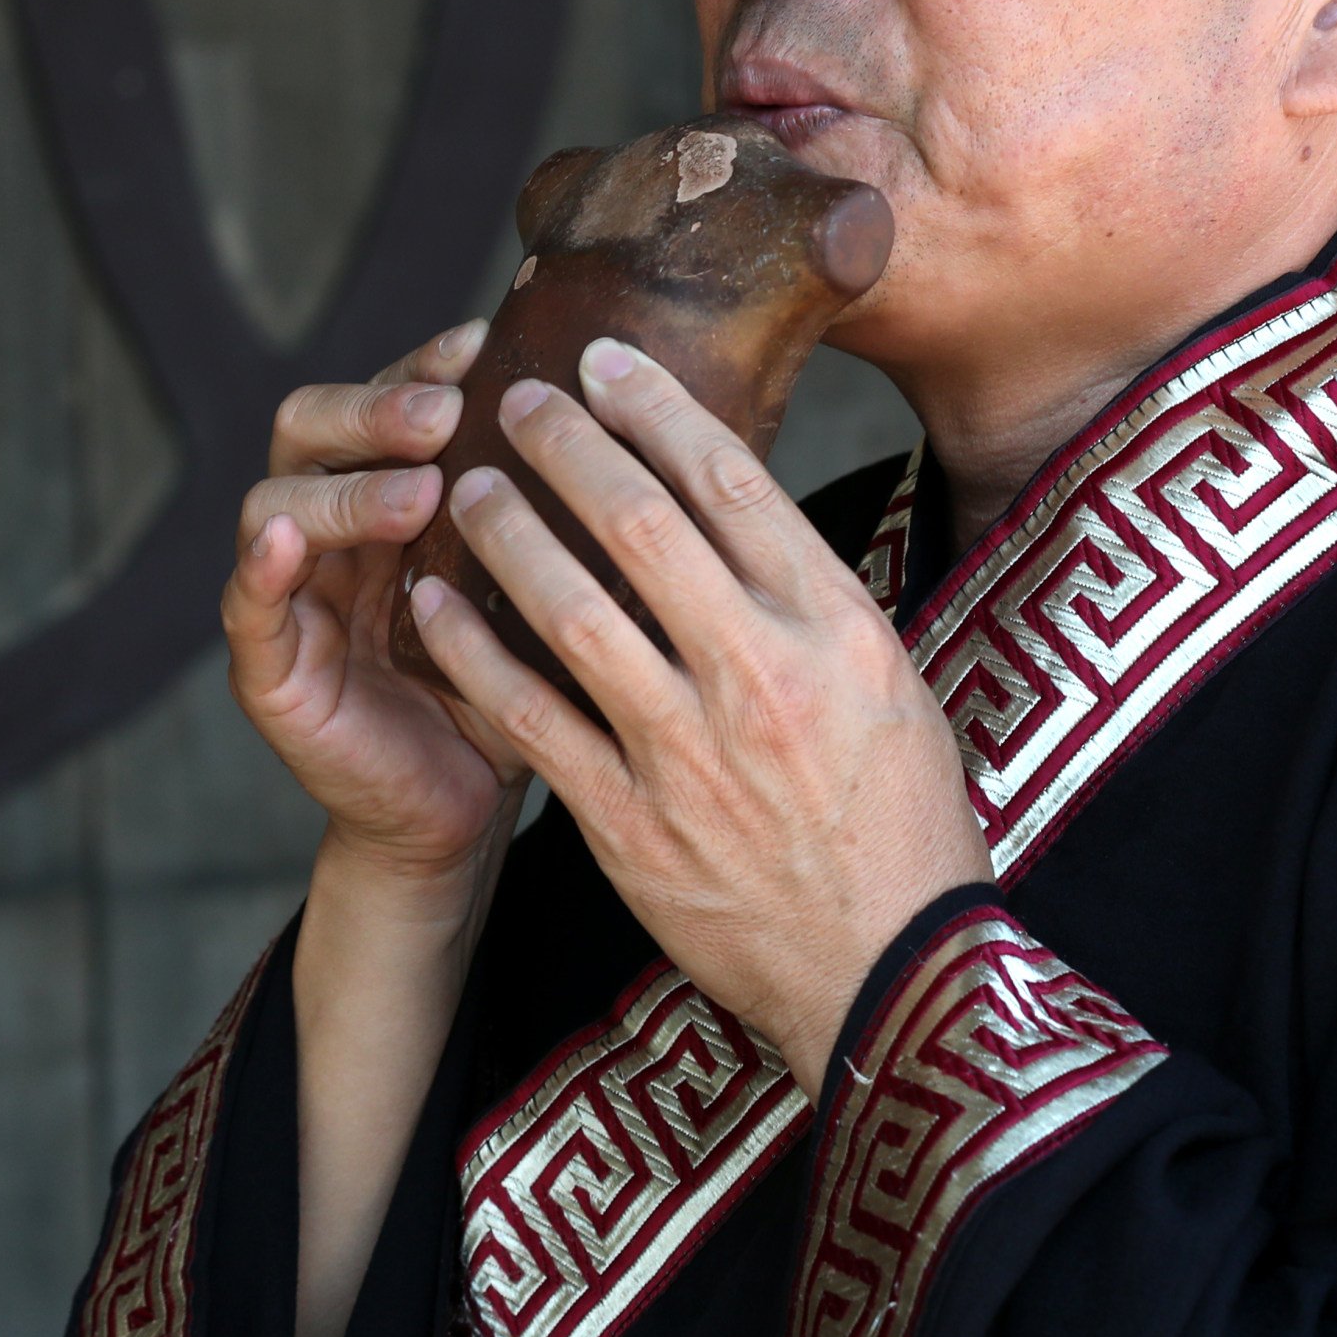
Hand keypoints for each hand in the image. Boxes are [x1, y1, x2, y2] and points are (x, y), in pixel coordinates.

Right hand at [227, 322, 531, 887]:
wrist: (467, 808)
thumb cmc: (514, 687)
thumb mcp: (545, 587)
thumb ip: (560, 514)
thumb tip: (659, 420)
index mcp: (392, 493)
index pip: (387, 400)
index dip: (423, 364)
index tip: (481, 343)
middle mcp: (330, 527)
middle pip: (313, 427)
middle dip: (375, 408)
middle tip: (444, 413)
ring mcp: (291, 593)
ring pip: (276, 502)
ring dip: (344, 489)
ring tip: (414, 489)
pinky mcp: (268, 667)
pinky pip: (247, 604)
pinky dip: (263, 566)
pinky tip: (290, 542)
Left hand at [407, 340, 988, 1091]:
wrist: (888, 974)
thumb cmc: (901, 823)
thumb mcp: (893, 684)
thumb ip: (813, 599)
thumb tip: (738, 510)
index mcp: (835, 628)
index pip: (731, 483)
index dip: (654, 408)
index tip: (603, 362)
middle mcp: (760, 674)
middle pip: (639, 523)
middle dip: (564, 446)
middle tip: (513, 400)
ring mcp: (688, 750)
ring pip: (570, 608)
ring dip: (506, 533)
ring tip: (463, 485)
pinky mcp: (627, 821)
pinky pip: (530, 715)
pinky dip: (474, 652)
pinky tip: (435, 605)